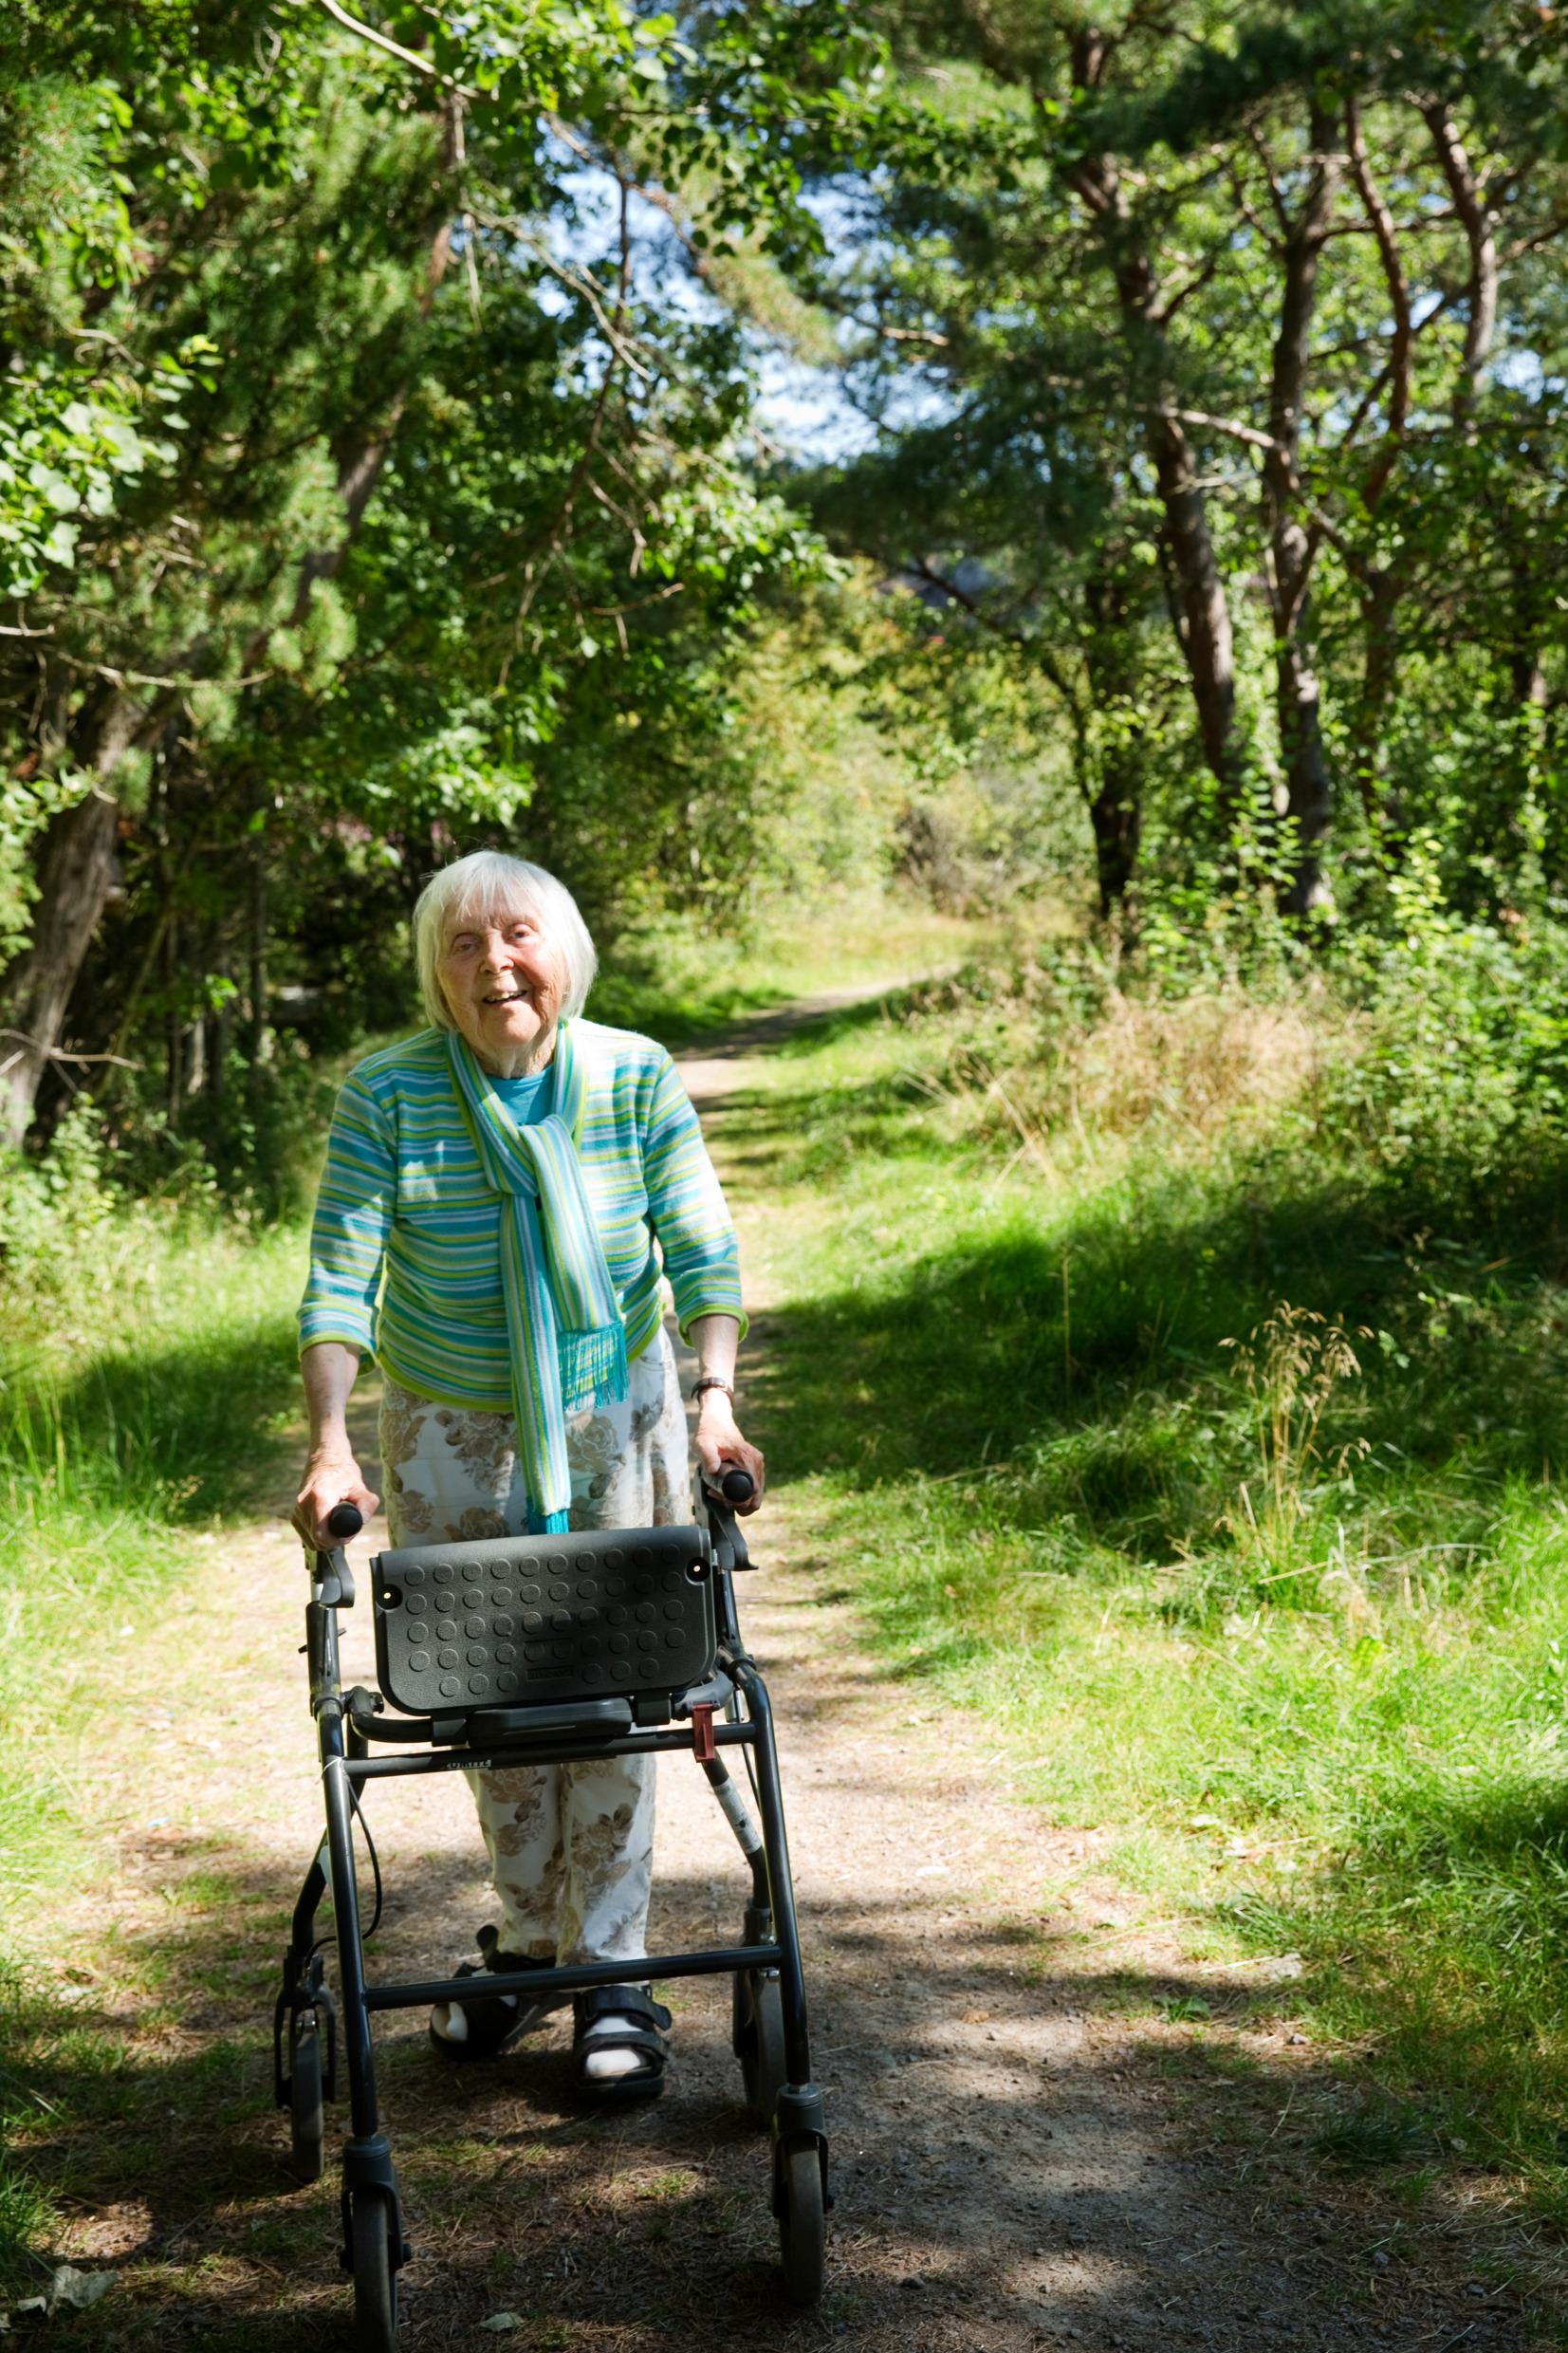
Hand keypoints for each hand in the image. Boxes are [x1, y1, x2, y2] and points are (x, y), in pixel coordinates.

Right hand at [292, 1445, 379, 1548]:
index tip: (348, 1535)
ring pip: (309, 1539)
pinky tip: (328, 1527)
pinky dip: (317, 1534)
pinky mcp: (295, 1512)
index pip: (321, 1534)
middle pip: (315, 1540)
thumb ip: (367, 1504)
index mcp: (319, 1498)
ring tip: (338, 1529)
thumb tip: (363, 1521)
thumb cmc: (342, 1471)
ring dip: (324, 1539)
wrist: (325, 1458)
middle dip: (332, 1541)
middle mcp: (303, 1504)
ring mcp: (297, 1509)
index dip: (337, 1541)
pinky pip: (305, 1533)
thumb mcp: (360, 1486)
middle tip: (346, 1533)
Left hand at [695, 1391, 764, 1515]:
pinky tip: (724, 1488)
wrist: (717, 1421)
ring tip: (717, 1491)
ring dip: (738, 1499)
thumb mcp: (703, 1444)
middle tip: (717, 1494)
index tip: (719, 1495)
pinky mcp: (754, 1467)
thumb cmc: (710, 1432)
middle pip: (755, 1496)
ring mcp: (757, 1465)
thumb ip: (708, 1456)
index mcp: (748, 1458)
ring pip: (755, 1494)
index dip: (737, 1501)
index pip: (752, 1491)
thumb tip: (713, 1470)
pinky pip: (752, 1487)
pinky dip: (740, 1493)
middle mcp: (756, 1462)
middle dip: (737, 1503)